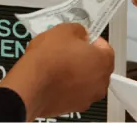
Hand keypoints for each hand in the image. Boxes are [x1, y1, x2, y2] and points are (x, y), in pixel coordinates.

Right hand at [0, 23, 115, 119]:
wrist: (31, 84)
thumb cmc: (48, 59)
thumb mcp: (64, 30)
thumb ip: (79, 30)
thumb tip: (80, 34)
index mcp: (104, 61)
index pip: (105, 47)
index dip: (92, 40)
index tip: (82, 38)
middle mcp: (100, 82)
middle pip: (97, 66)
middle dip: (85, 58)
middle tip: (68, 51)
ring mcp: (87, 97)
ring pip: (86, 81)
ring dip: (76, 73)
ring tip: (58, 65)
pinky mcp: (73, 107)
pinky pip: (74, 93)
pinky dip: (67, 86)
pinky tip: (54, 78)